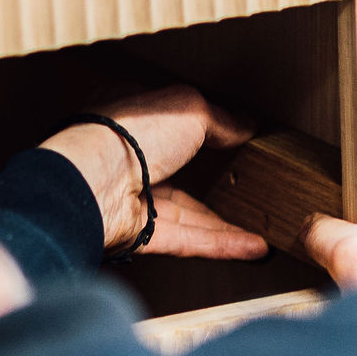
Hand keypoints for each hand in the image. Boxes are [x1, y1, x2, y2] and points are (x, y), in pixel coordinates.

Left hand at [40, 85, 270, 259]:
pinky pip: (186, 239)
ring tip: (263, 230)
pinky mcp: (137, 234)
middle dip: (214, 183)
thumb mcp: (188, 107)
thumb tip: (244, 126)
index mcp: (129, 118)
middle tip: (249, 189)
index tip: (236, 141)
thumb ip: (220, 119)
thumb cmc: (128, 133)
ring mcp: (131, 198)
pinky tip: (254, 248)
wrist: (93, 183)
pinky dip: (220, 244)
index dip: (201, 129)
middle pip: (178, 172)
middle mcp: (127, 158)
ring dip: (225, 224)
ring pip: (186, 212)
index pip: (168, 123)